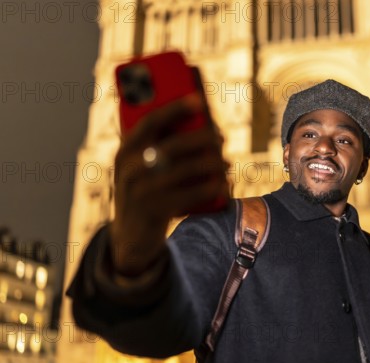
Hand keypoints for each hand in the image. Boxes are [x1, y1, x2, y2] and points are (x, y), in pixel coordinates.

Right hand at [110, 94, 229, 274]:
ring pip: (186, 169)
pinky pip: (191, 194)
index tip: (200, 99)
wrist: (129, 239)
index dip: (175, 108)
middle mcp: (129, 168)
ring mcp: (141, 191)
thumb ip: (161, 146)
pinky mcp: (155, 211)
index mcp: (125, 150)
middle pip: (173, 145)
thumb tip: (203, 125)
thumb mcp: (142, 168)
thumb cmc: (145, 192)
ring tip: (225, 162)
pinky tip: (223, 184)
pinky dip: (211, 187)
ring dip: (212, 162)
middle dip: (203, 137)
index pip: (149, 122)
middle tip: (221, 136)